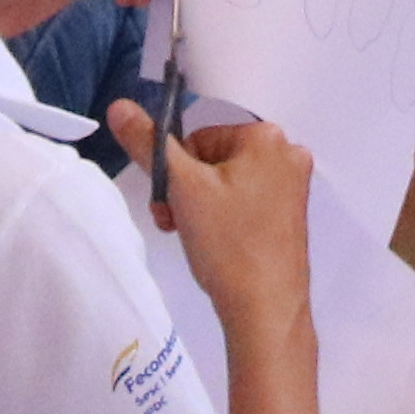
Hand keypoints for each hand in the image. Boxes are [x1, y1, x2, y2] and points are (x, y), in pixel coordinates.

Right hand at [118, 102, 317, 301]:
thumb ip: (148, 144)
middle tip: (177, 224)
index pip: (200, 139)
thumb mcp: (181, 187)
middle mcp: (289, 154)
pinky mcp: (291, 215)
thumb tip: (120, 106)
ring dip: (200, 206)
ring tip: (193, 237)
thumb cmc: (227, 242)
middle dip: (187, 192)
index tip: (169, 204)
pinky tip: (216, 245)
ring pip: (227, 184)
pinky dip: (224, 218)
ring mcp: (294, 187)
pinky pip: (246, 202)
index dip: (177, 172)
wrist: (266, 308)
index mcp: (267, 136)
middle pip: (214, 161)